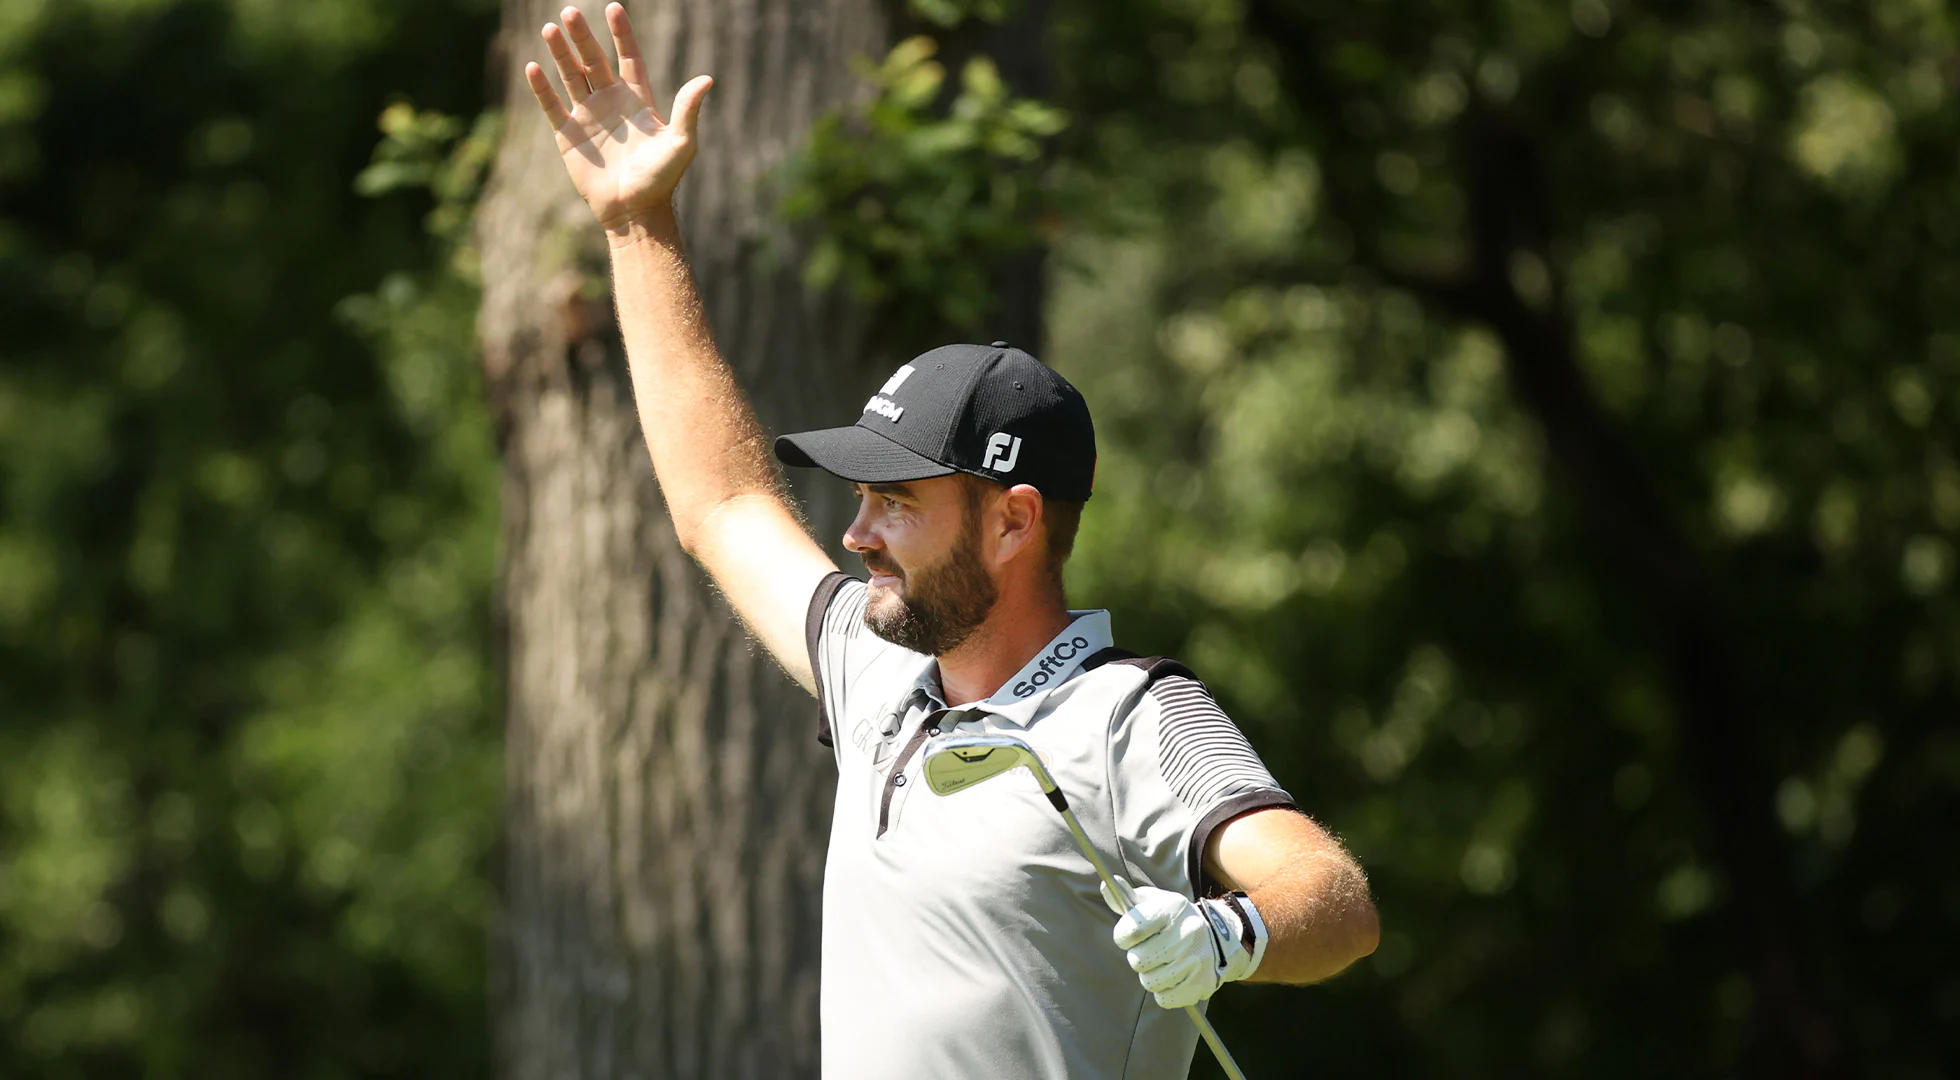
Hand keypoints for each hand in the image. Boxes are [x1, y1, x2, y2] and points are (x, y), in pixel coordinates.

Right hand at [525, 3, 711, 229]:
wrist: (634, 210)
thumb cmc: (661, 179)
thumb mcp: (681, 143)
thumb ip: (688, 109)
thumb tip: (707, 78)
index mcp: (638, 100)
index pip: (629, 57)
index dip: (621, 34)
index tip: (613, 8)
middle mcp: (611, 102)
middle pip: (594, 60)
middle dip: (582, 37)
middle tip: (570, 12)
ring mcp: (589, 116)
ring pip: (571, 76)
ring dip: (560, 53)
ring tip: (551, 28)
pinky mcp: (569, 135)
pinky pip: (552, 105)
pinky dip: (542, 88)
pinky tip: (533, 66)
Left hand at [1101, 881, 1265, 1009]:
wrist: (1220, 936)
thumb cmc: (1175, 919)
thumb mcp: (1155, 902)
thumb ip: (1128, 899)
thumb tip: (1106, 886)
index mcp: (1172, 908)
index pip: (1129, 931)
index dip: (1123, 936)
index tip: (1132, 935)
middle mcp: (1187, 933)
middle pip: (1137, 961)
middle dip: (1139, 957)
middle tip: (1152, 950)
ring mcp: (1196, 960)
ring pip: (1149, 982)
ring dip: (1151, 975)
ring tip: (1164, 963)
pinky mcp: (1201, 984)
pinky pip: (1164, 999)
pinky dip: (1164, 992)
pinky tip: (1174, 976)